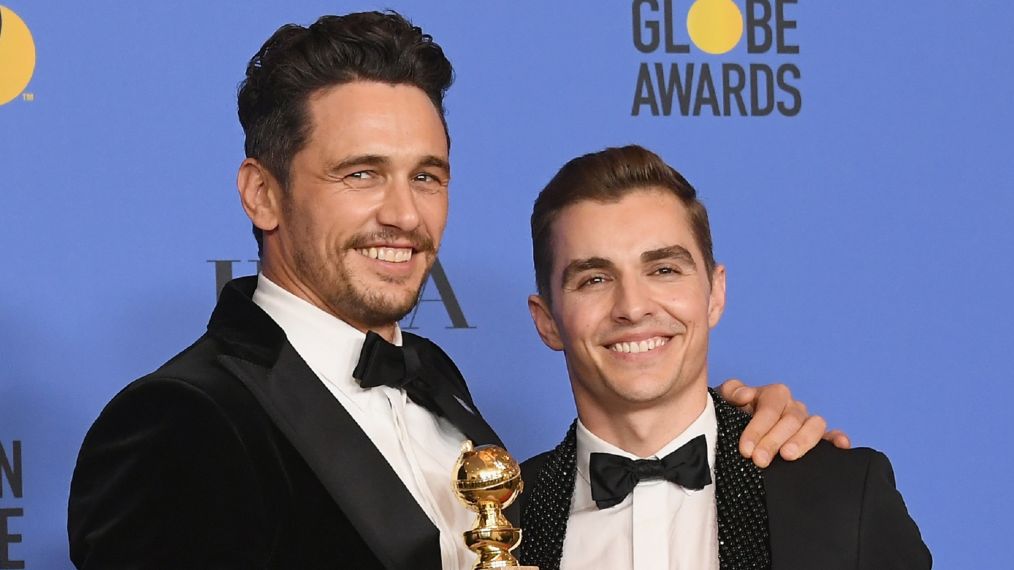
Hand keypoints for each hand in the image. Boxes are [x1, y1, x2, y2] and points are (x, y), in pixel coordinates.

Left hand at [717, 379, 851, 468]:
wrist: (732, 428)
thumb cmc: (730, 413)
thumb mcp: (725, 400)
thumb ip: (732, 392)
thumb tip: (746, 396)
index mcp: (772, 395)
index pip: (770, 409)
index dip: (758, 429)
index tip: (746, 449)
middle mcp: (792, 406)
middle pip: (792, 419)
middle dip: (774, 441)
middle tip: (760, 460)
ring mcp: (805, 422)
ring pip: (814, 424)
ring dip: (802, 441)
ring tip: (788, 456)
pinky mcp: (816, 438)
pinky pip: (831, 436)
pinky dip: (838, 438)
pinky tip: (841, 446)